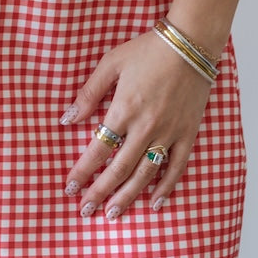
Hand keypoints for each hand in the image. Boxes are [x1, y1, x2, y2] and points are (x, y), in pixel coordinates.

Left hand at [61, 31, 212, 218]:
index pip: (98, 149)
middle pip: (119, 168)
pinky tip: (155, 202)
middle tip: (86, 211)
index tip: (70, 187)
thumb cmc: (148, 49)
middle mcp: (146, 126)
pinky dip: (166, 187)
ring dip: (128, 196)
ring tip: (114, 214)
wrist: (190, 43)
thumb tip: (67, 119)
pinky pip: (177, 166)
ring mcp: (169, 132)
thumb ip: (89, 93)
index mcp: (124, 109)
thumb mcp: (111, 64)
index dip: (83, 171)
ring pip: (146, 173)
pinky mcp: (188, 133)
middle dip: (100, 192)